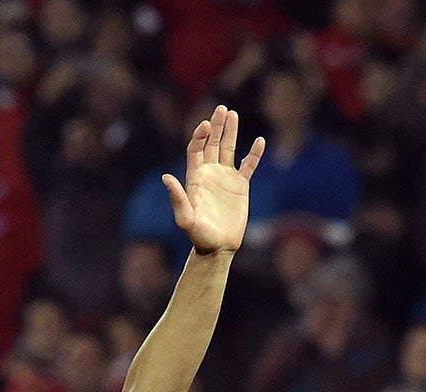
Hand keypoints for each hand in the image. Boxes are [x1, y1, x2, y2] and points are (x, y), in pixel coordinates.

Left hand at [161, 106, 264, 255]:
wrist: (217, 247)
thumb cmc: (199, 236)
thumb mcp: (186, 218)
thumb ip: (177, 198)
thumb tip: (165, 177)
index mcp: (195, 178)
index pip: (196, 149)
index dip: (200, 135)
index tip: (206, 124)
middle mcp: (209, 174)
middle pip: (212, 144)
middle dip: (216, 126)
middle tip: (221, 109)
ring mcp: (225, 178)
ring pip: (229, 149)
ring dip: (231, 132)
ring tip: (233, 114)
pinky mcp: (241, 186)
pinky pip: (249, 166)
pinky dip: (254, 154)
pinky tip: (260, 141)